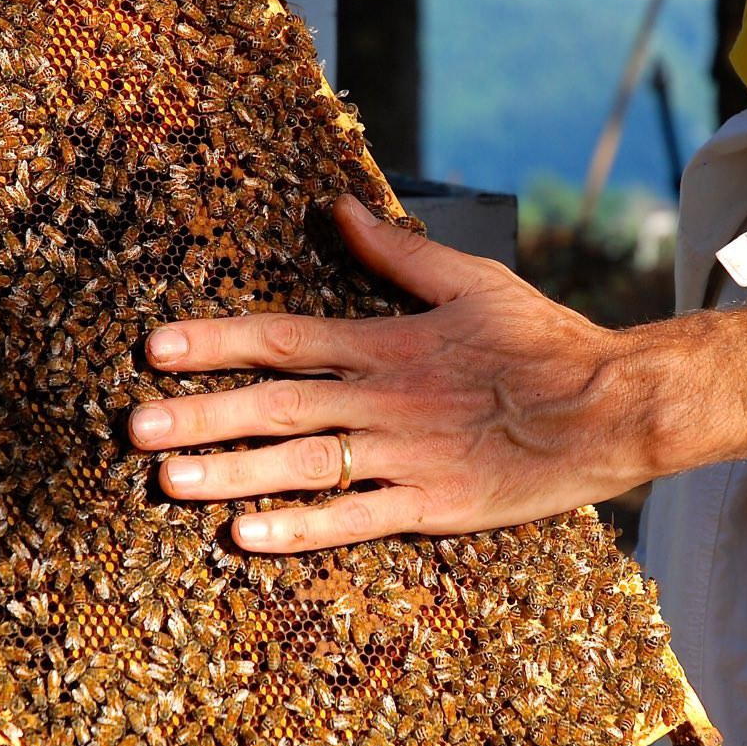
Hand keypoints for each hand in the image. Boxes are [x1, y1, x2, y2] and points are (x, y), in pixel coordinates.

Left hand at [129, 195, 666, 552]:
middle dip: (201, 415)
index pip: (286, 338)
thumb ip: (397, 252)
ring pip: (305, 464)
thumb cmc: (542, 339)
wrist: (610, 405)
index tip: (155, 349)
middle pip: (278, 405)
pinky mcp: (435, 505)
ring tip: (169, 482)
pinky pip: (357, 518)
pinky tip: (246, 536)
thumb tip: (336, 209)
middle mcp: (387, 398)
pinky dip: (301, 528)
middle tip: (135, 428)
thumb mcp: (472, 280)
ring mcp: (409, 455)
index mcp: (391, 342)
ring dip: (233, 472)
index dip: (217, 342)